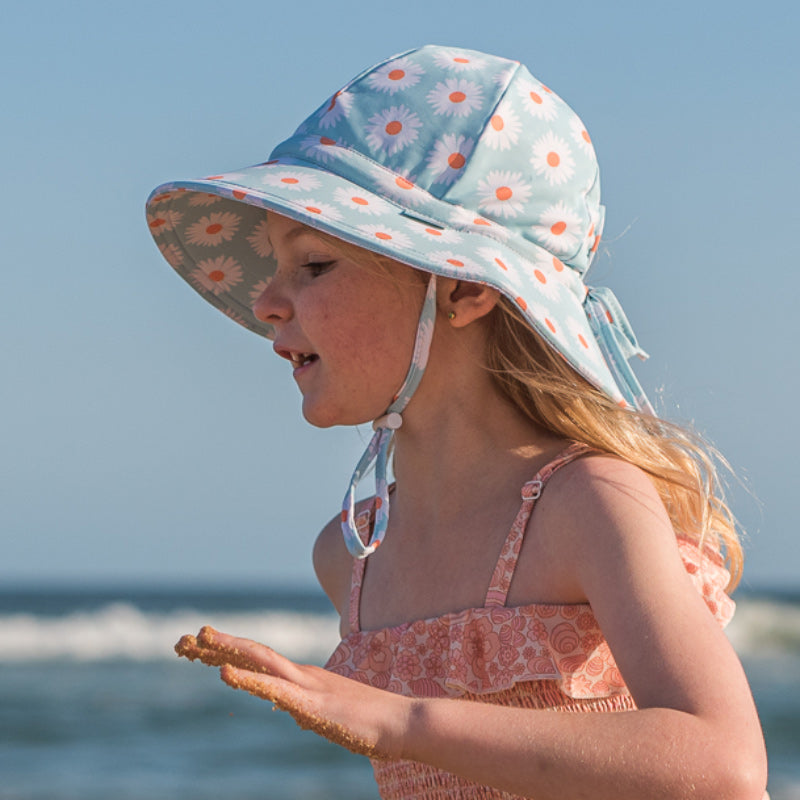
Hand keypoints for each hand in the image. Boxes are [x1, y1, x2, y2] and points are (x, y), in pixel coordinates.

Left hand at [175, 626, 409, 758]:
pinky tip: (223, 674)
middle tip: (181, 639)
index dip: (226, 651)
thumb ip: (308, 708)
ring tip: (195, 641)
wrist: (405, 723)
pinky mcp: (313, 704)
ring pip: (259, 660)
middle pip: (251, 653)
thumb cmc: (373, 723)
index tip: (196, 648)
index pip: (258, 659)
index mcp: (304, 678)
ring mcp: (307, 686)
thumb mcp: (329, 716)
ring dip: (225, 650)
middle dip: (215, 645)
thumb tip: (291, 710)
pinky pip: (274, 689)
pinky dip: (247, 678)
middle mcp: (301, 674)